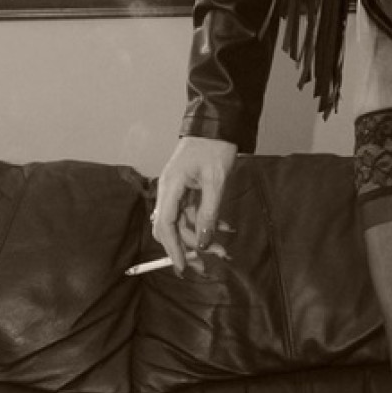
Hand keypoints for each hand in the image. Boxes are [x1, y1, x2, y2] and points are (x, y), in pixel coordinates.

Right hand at [150, 136, 237, 274]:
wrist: (218, 125)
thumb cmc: (215, 148)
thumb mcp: (216, 182)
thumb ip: (208, 213)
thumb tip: (202, 242)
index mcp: (170, 187)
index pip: (166, 226)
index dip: (173, 249)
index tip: (183, 267)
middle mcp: (169, 191)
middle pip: (172, 228)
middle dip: (188, 248)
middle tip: (206, 265)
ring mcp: (177, 191)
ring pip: (184, 223)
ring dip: (202, 237)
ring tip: (223, 249)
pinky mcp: (188, 190)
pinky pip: (193, 213)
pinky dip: (207, 223)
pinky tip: (225, 228)